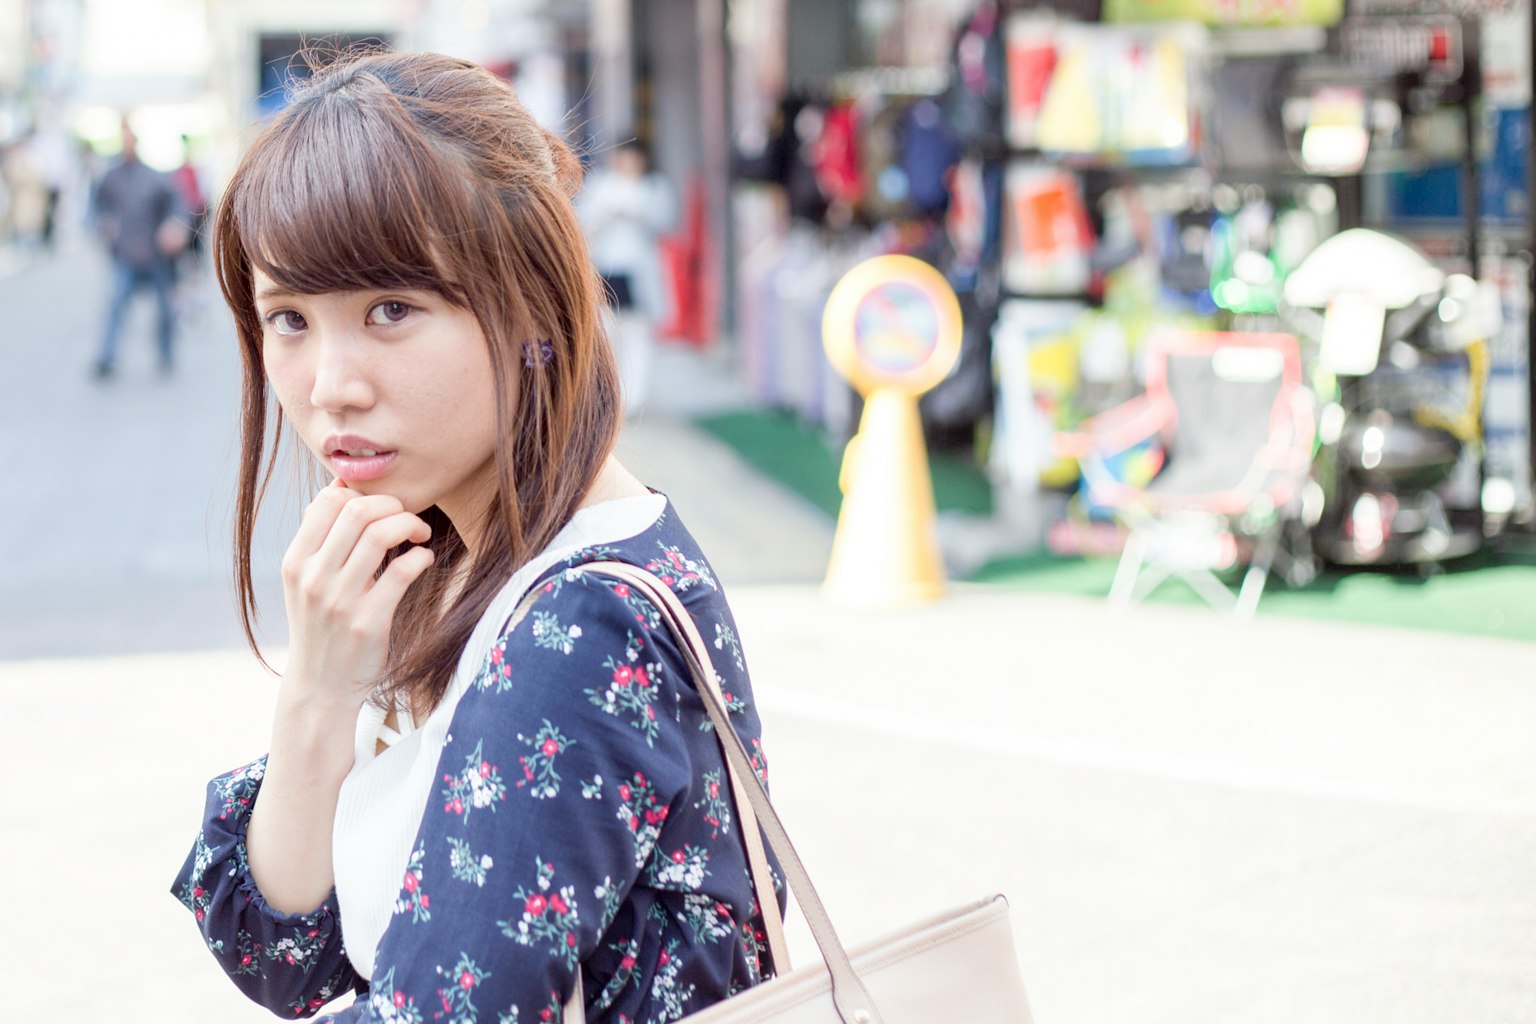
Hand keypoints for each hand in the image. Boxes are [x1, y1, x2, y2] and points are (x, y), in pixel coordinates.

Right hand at [279, 481, 434, 704]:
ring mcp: (340, 601)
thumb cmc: (320, 625)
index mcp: (295, 562)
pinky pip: (402, 571)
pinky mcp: (369, 622)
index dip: (360, 493)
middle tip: (406, 515)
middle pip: (357, 511)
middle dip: (391, 504)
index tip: (380, 506)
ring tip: (420, 533)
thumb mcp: (305, 581)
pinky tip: (423, 559)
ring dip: (409, 524)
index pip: (328, 502)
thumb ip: (319, 538)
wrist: (320, 686)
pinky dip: (420, 556)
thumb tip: (340, 485)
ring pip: (380, 535)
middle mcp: (314, 578)